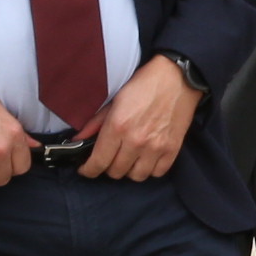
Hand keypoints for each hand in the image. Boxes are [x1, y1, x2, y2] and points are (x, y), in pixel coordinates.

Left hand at [81, 55, 196, 180]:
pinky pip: (157, 173)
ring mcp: (156, 147)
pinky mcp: (172, 149)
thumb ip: (95, 123)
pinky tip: (146, 158)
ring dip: (130, 170)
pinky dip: (150, 169)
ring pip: (136, 176)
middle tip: (110, 157)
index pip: (98, 162)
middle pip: (116, 172)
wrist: (177, 78)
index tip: (86, 170)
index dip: (88, 170)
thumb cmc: (144, 86)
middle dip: (109, 167)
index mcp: (117, 127)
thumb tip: (78, 141)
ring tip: (130, 159)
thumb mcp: (114, 100)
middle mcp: (136, 141)